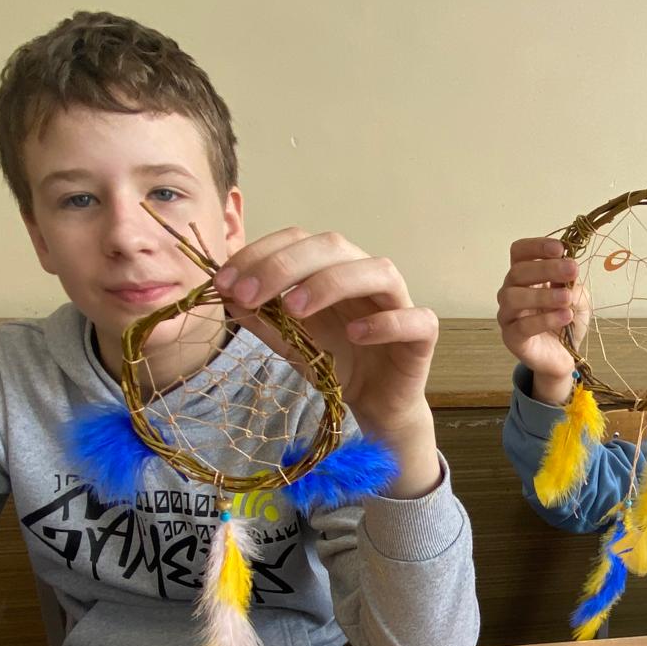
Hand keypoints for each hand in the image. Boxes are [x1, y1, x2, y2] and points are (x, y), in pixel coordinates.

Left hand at [213, 229, 441, 496]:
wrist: (374, 405)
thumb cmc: (335, 364)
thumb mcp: (288, 341)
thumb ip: (261, 317)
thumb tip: (224, 293)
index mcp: (332, 268)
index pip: (298, 240)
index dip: (260, 254)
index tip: (224, 283)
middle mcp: (365, 275)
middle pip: (332, 245)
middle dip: (283, 265)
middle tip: (247, 294)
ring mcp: (398, 301)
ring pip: (377, 271)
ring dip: (331, 283)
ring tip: (294, 309)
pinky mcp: (422, 334)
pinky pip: (414, 318)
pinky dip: (385, 323)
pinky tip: (355, 334)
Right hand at [497, 237, 589, 405]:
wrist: (565, 356)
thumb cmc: (567, 321)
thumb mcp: (577, 297)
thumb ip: (572, 283)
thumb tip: (569, 269)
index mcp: (525, 276)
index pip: (519, 252)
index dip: (536, 246)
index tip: (560, 248)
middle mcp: (511, 291)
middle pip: (517, 272)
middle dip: (547, 268)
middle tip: (572, 269)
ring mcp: (508, 315)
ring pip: (514, 297)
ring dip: (543, 295)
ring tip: (567, 298)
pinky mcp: (511, 338)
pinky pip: (522, 326)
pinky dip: (545, 319)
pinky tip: (564, 316)